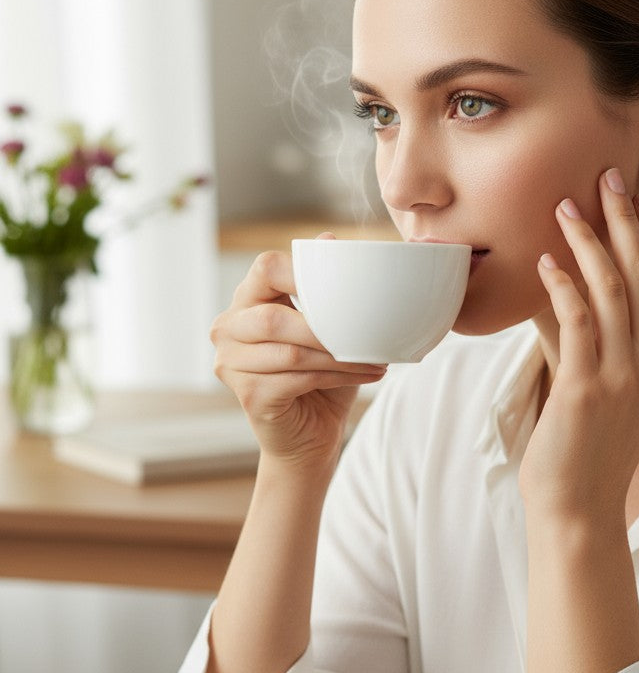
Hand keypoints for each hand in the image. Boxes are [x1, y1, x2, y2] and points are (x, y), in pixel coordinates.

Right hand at [211, 232, 386, 470]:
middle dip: (326, 326)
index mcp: (248, 299)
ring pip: (291, 351)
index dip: (302, 270)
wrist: (310, 434)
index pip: (266, 267)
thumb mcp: (328, 324)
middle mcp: (229, 328)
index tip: (344, 283)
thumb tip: (330, 238)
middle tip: (368, 332)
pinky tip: (366, 373)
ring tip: (376, 356)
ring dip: (341, 354)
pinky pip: (297, 378)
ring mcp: (231, 364)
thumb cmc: (321, 372)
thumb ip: (325, 285)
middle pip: (274, 317)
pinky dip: (338, 375)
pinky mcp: (248, 395)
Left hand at [520, 169, 638, 524]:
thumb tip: (583, 281)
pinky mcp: (589, 387)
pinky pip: (578, 320)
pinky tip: (545, 261)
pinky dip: (563, 285)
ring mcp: (627, 375)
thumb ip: (612, 336)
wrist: (580, 504)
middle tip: (607, 176)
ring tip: (565, 206)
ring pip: (614, 288)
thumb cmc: (592, 441)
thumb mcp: (620, 385)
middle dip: (626, 219)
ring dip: (589, 241)